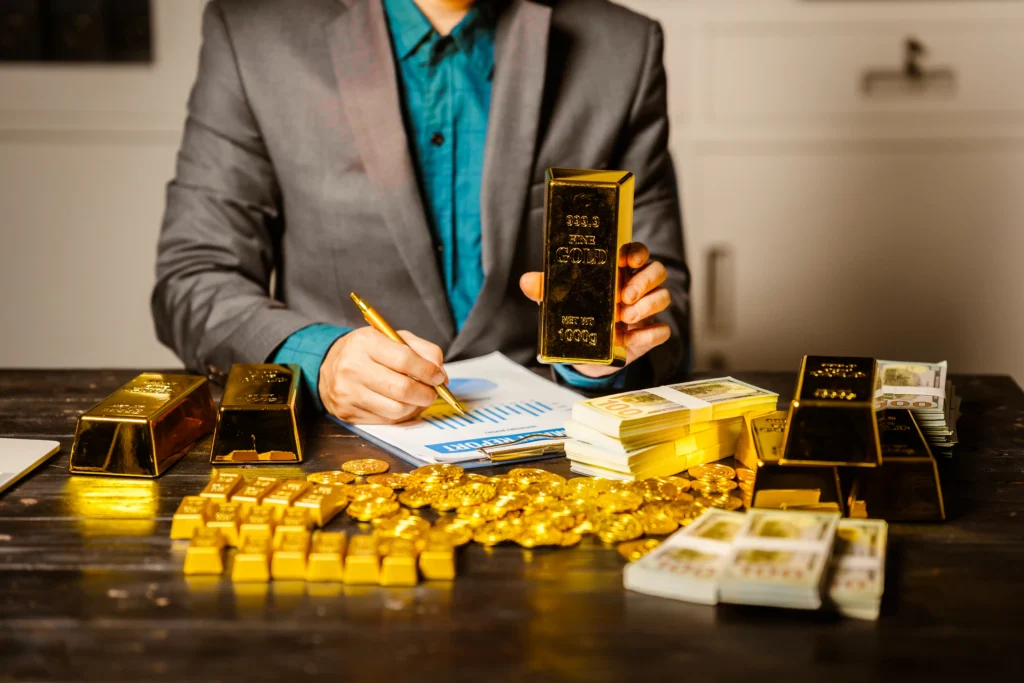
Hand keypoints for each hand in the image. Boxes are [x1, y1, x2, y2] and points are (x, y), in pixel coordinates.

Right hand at [319, 327, 446, 423]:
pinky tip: (400, 404)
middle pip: (402, 389)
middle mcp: (352, 367)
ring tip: (417, 398)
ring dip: (415, 406)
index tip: (439, 377)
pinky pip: (386, 420)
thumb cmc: (368, 351)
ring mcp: (348, 393)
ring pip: (396, 409)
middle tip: (432, 392)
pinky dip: (400, 415)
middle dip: (426, 393)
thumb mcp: (393, 338)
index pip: (404, 360)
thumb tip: (440, 374)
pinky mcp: (348, 413)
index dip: (428, 371)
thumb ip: (422, 350)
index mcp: (365, 342)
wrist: (330, 366)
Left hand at [519, 242, 671, 378]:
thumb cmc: (580, 314)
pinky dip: (649, 334)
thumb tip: (527, 281)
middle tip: (624, 296)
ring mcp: (647, 309)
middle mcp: (638, 286)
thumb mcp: (561, 300)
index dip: (636, 253)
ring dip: (647, 306)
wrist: (587, 354)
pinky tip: (631, 339)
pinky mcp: (649, 333)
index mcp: (619, 271)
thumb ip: (546, 288)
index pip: (637, 252)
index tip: (627, 260)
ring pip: (663, 297)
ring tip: (624, 318)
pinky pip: (662, 330)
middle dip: (644, 281)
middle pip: (656, 271)